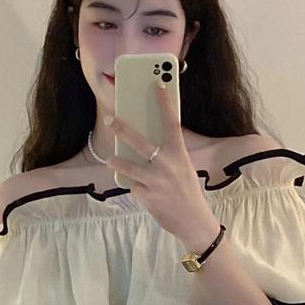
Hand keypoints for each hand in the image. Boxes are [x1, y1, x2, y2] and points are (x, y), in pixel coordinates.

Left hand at [102, 81, 214, 252]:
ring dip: (117, 161)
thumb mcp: (183, 167)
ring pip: (128, 166)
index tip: (157, 83)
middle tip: (110, 118)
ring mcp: (156, 182)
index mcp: (179, 154)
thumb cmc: (186, 190)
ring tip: (110, 158)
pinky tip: (142, 191)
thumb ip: (167, 154)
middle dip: (123, 129)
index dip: (164, 102)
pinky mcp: (147, 197)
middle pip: (140, 142)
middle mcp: (167, 165)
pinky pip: (132, 186)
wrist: (194, 221)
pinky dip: (134, 186)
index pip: (171, 122)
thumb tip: (145, 139)